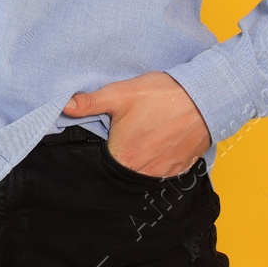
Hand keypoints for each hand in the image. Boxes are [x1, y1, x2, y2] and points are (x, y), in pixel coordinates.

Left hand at [63, 71, 211, 178]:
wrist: (204, 98)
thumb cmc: (161, 95)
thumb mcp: (120, 94)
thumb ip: (90, 103)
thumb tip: (64, 107)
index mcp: (124, 156)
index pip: (102, 164)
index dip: (101, 150)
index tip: (104, 138)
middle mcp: (143, 171)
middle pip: (122, 169)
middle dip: (119, 155)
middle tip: (124, 135)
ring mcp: (163, 172)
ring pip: (142, 172)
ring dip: (138, 160)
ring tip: (141, 138)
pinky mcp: (180, 168)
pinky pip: (161, 172)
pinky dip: (156, 161)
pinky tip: (156, 144)